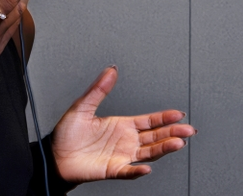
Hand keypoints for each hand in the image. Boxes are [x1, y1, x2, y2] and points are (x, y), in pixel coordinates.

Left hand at [52, 66, 195, 181]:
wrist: (53, 156)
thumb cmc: (66, 135)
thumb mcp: (82, 106)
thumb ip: (99, 89)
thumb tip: (111, 70)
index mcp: (121, 125)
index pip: (149, 121)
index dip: (164, 118)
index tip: (179, 114)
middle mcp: (125, 141)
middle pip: (156, 137)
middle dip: (173, 132)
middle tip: (188, 130)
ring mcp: (120, 156)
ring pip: (148, 153)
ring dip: (163, 148)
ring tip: (177, 143)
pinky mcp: (112, 170)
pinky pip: (128, 171)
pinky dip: (137, 171)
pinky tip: (146, 168)